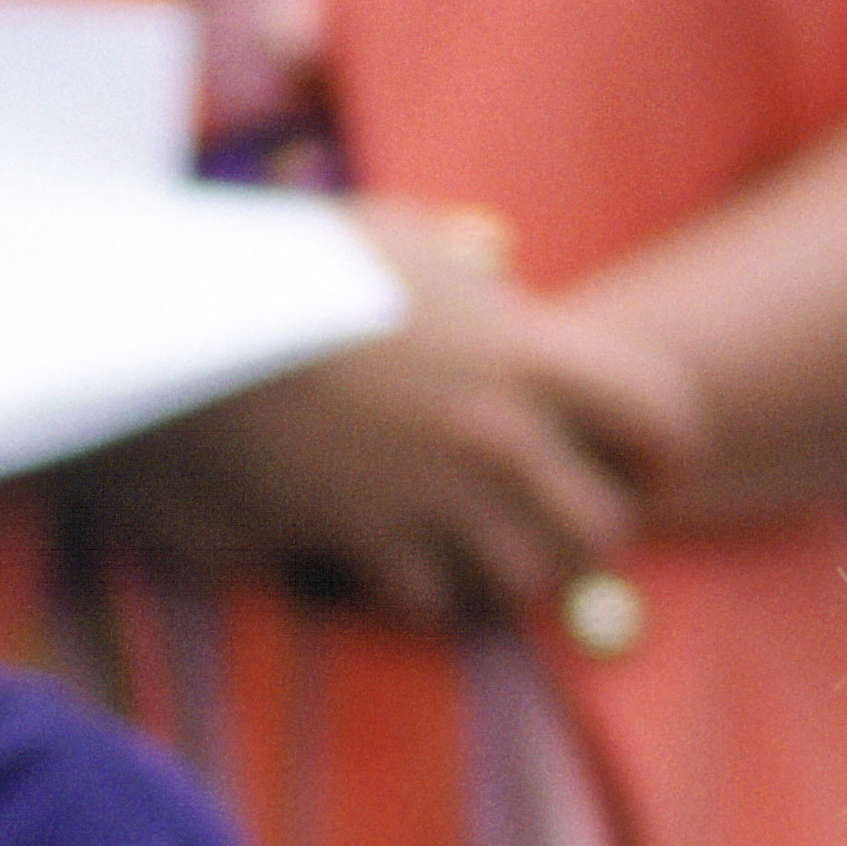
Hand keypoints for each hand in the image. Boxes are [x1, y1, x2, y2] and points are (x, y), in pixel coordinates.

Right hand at [69, 196, 704, 631]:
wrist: (182, 332)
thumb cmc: (292, 269)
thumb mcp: (401, 244)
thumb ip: (473, 282)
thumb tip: (500, 294)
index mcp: (524, 351)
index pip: (663, 415)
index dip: (660, 443)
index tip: (635, 449)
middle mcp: (497, 438)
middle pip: (603, 527)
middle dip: (585, 522)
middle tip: (551, 501)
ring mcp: (435, 501)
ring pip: (527, 580)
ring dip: (512, 563)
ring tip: (479, 530)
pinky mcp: (370, 546)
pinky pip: (439, 601)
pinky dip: (434, 589)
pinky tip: (406, 550)